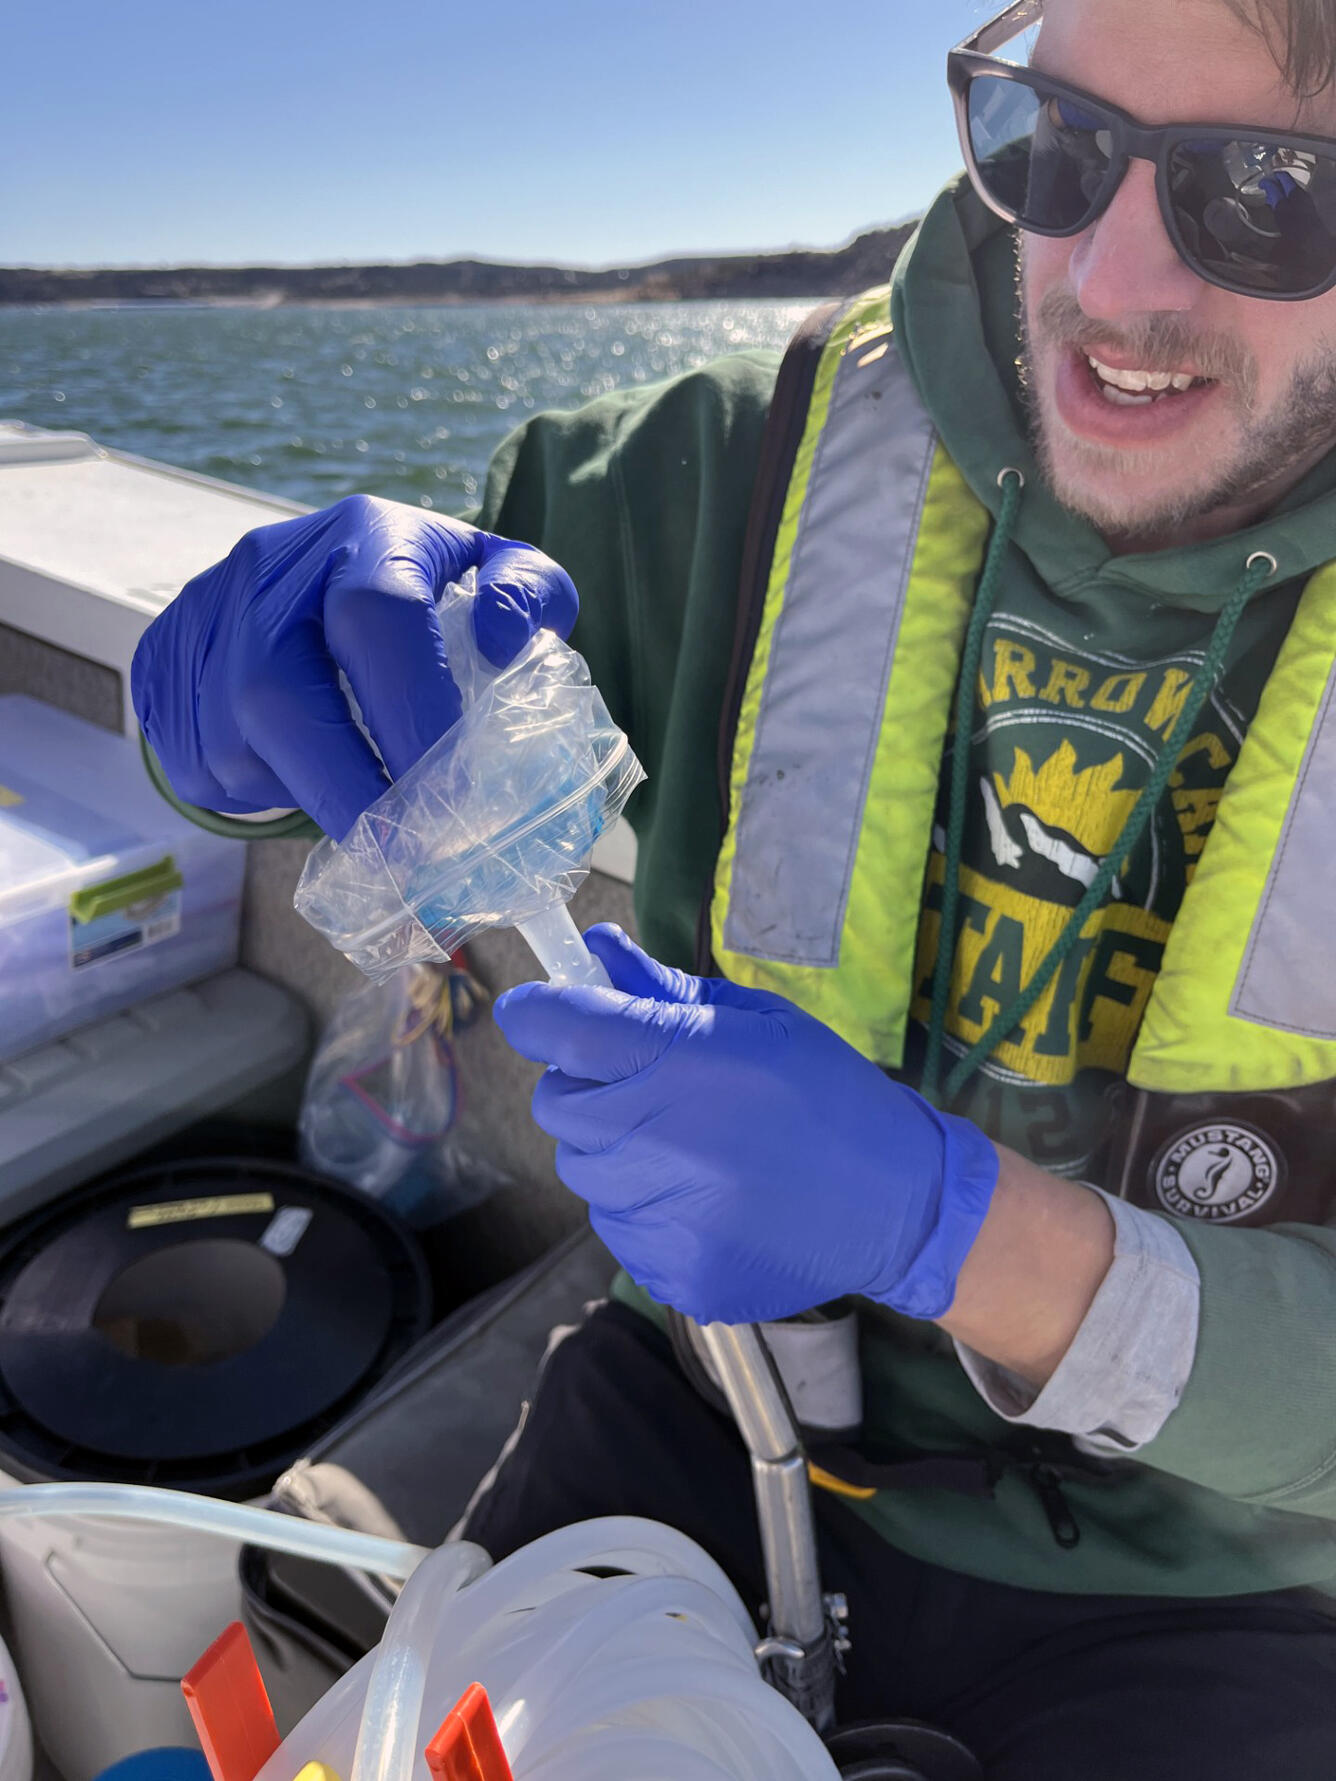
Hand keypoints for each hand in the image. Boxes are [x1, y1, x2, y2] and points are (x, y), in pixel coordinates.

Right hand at [131, 494, 577, 839]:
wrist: (316, 569)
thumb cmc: (424, 589)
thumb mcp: (492, 570)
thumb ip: (530, 591)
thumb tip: (507, 637)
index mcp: (362, 536)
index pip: (378, 618)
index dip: (412, 716)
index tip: (454, 797)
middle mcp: (269, 569)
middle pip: (275, 694)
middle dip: (344, 792)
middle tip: (401, 857)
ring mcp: (204, 616)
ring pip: (230, 742)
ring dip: (301, 798)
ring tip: (358, 813)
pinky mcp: (164, 663)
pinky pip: (198, 765)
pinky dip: (256, 798)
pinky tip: (302, 781)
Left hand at [494, 926, 998, 1324]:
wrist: (899, 1202)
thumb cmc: (828, 1093)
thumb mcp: (757, 1020)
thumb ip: (665, 990)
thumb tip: (595, 950)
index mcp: (682, 1061)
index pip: (558, 1029)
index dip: (534, 1012)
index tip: (538, 1011)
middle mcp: (659, 1141)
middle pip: (556, 1105)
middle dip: (586, 1086)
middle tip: (647, 1086)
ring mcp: (662, 1217)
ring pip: (583, 1170)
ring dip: (615, 1151)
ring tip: (690, 1148)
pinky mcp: (672, 1273)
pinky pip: (618, 1228)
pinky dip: (645, 1208)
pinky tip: (705, 1197)